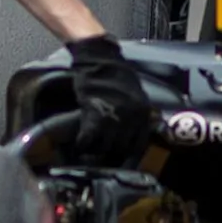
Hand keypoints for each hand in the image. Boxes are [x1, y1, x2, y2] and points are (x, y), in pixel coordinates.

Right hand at [63, 33, 154, 164]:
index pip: (139, 145)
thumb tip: (131, 133)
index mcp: (143, 113)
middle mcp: (132, 118)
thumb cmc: (115, 74)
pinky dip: (82, 145)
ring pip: (105, 147)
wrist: (100, 59)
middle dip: (110, 156)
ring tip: (87, 153)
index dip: (129, 157)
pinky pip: (89, 139)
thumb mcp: (134, 95)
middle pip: (122, 149)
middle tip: (100, 160)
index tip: (121, 163)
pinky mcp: (95, 115)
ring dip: (95, 152)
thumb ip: (135, 114)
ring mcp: (115, 117)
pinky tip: (78, 146)